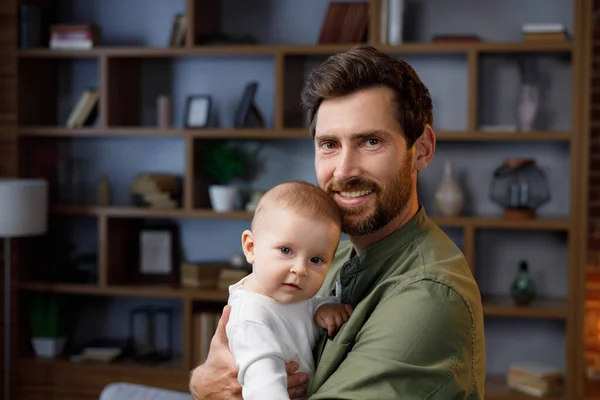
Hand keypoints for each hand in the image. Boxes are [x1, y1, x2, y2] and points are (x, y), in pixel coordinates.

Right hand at [189, 305, 309, 398]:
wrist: (203, 386)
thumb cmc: (214, 362)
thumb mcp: (218, 343)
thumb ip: (225, 325)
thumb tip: (230, 307)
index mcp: (236, 367)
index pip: (264, 368)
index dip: (282, 368)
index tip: (295, 364)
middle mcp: (240, 384)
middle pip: (270, 384)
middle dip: (290, 381)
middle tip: (304, 375)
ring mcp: (242, 397)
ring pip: (269, 396)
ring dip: (288, 392)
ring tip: (303, 386)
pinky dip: (278, 399)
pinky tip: (292, 396)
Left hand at [315, 303, 352, 336]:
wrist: (322, 307)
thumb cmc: (321, 316)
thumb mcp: (320, 322)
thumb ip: (326, 327)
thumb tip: (332, 333)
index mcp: (328, 315)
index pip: (333, 326)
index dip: (332, 331)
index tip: (331, 334)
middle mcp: (336, 311)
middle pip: (341, 323)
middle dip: (339, 327)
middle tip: (337, 329)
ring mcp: (341, 308)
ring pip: (347, 319)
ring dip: (345, 323)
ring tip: (342, 326)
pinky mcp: (345, 306)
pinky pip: (350, 310)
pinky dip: (351, 314)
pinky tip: (349, 319)